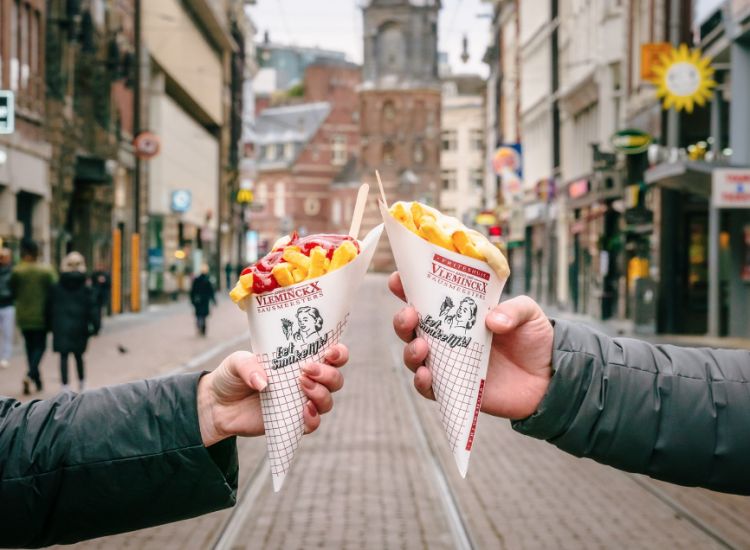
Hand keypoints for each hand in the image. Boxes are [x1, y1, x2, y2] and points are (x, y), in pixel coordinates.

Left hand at [197, 345, 347, 445]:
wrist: (217, 405)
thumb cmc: (231, 376)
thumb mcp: (236, 362)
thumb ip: (248, 366)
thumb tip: (263, 382)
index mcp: (299, 360)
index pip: (331, 355)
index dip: (339, 353)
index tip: (330, 352)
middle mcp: (306, 380)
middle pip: (335, 379)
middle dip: (328, 374)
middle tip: (306, 370)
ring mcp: (300, 402)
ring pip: (328, 400)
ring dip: (321, 394)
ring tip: (301, 387)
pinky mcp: (292, 422)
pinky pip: (313, 424)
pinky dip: (312, 418)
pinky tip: (303, 412)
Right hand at [389, 272, 552, 419]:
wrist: (550, 378)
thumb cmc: (534, 339)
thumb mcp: (528, 313)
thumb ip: (513, 311)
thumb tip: (492, 321)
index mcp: (459, 312)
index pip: (426, 297)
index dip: (407, 287)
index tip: (397, 279)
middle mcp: (447, 336)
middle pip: (411, 327)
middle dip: (402, 320)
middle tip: (410, 315)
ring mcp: (449, 362)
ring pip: (414, 356)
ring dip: (410, 350)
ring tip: (421, 347)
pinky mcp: (455, 388)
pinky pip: (429, 388)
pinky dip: (423, 382)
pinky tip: (427, 376)